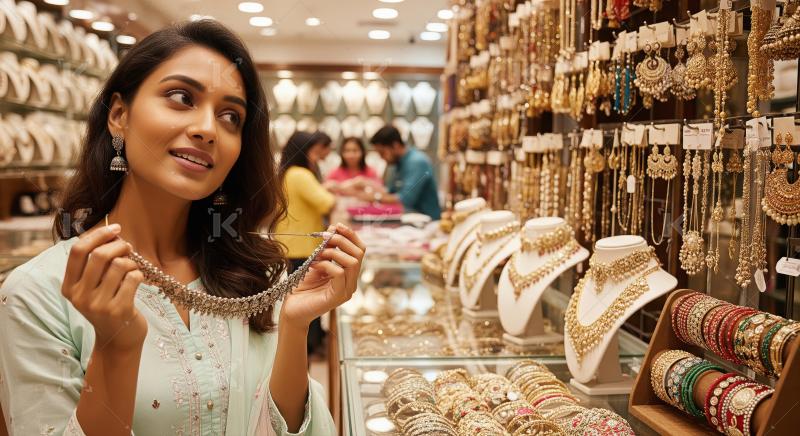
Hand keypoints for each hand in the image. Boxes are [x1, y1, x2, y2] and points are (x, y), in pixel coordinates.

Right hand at [62, 224, 146, 352]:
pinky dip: (139, 275)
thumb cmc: (108, 304)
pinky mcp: (118, 310)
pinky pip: (133, 278)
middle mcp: (80, 296)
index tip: (115, 228)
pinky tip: (137, 282)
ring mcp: (98, 304)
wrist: (118, 339)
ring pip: (120, 265)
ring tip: (132, 269)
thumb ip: (96, 263)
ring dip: (131, 262)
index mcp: (69, 287)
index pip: (77, 252)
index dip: (97, 235)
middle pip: (100, 255)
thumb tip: (113, 232)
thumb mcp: (93, 286)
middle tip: (128, 247)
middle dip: (119, 245)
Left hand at [280, 223, 365, 328]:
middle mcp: (351, 282)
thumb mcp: (317, 263)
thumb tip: (333, 228)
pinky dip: (326, 264)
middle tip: (324, 236)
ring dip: (333, 252)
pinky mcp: (337, 297)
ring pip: (352, 262)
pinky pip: (339, 273)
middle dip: (342, 240)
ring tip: (318, 253)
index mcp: (349, 274)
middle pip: (359, 253)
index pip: (360, 250)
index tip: (336, 225)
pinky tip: (313, 265)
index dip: (350, 235)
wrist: (292, 310)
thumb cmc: (303, 288)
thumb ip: (327, 249)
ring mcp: (346, 290)